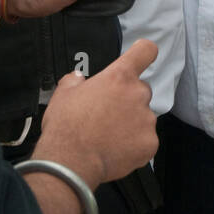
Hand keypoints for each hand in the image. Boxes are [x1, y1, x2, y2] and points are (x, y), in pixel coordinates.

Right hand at [31, 38, 159, 187]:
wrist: (71, 162)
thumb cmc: (66, 127)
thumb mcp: (63, 95)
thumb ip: (74, 81)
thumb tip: (78, 78)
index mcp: (119, 77)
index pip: (145, 52)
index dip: (143, 52)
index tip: (141, 56)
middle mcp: (137, 94)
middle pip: (140, 90)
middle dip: (127, 100)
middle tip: (108, 114)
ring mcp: (146, 120)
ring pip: (143, 117)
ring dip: (131, 123)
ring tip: (108, 136)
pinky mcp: (150, 143)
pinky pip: (146, 139)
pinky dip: (135, 144)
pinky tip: (116, 150)